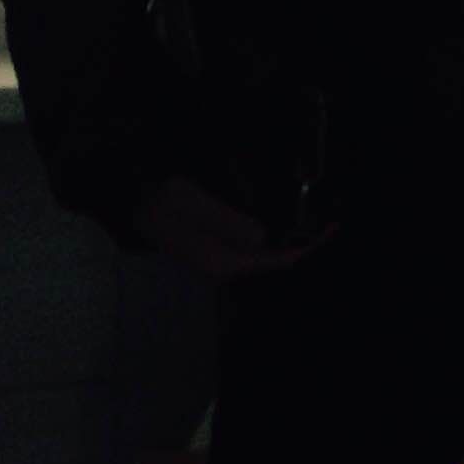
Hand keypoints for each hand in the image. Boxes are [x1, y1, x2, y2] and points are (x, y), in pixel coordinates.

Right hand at [134, 172, 326, 283]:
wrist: (128, 197)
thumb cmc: (161, 200)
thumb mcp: (196, 206)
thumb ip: (232, 224)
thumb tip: (266, 237)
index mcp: (222, 263)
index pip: (278, 260)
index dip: (309, 247)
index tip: (335, 228)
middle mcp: (223, 266)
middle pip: (275, 259)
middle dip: (303, 243)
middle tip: (334, 221)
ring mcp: (218, 257)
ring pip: (266, 251)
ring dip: (289, 237)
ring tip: (318, 221)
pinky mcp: (214, 245)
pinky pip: (253, 241)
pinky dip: (274, 231)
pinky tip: (285, 219)